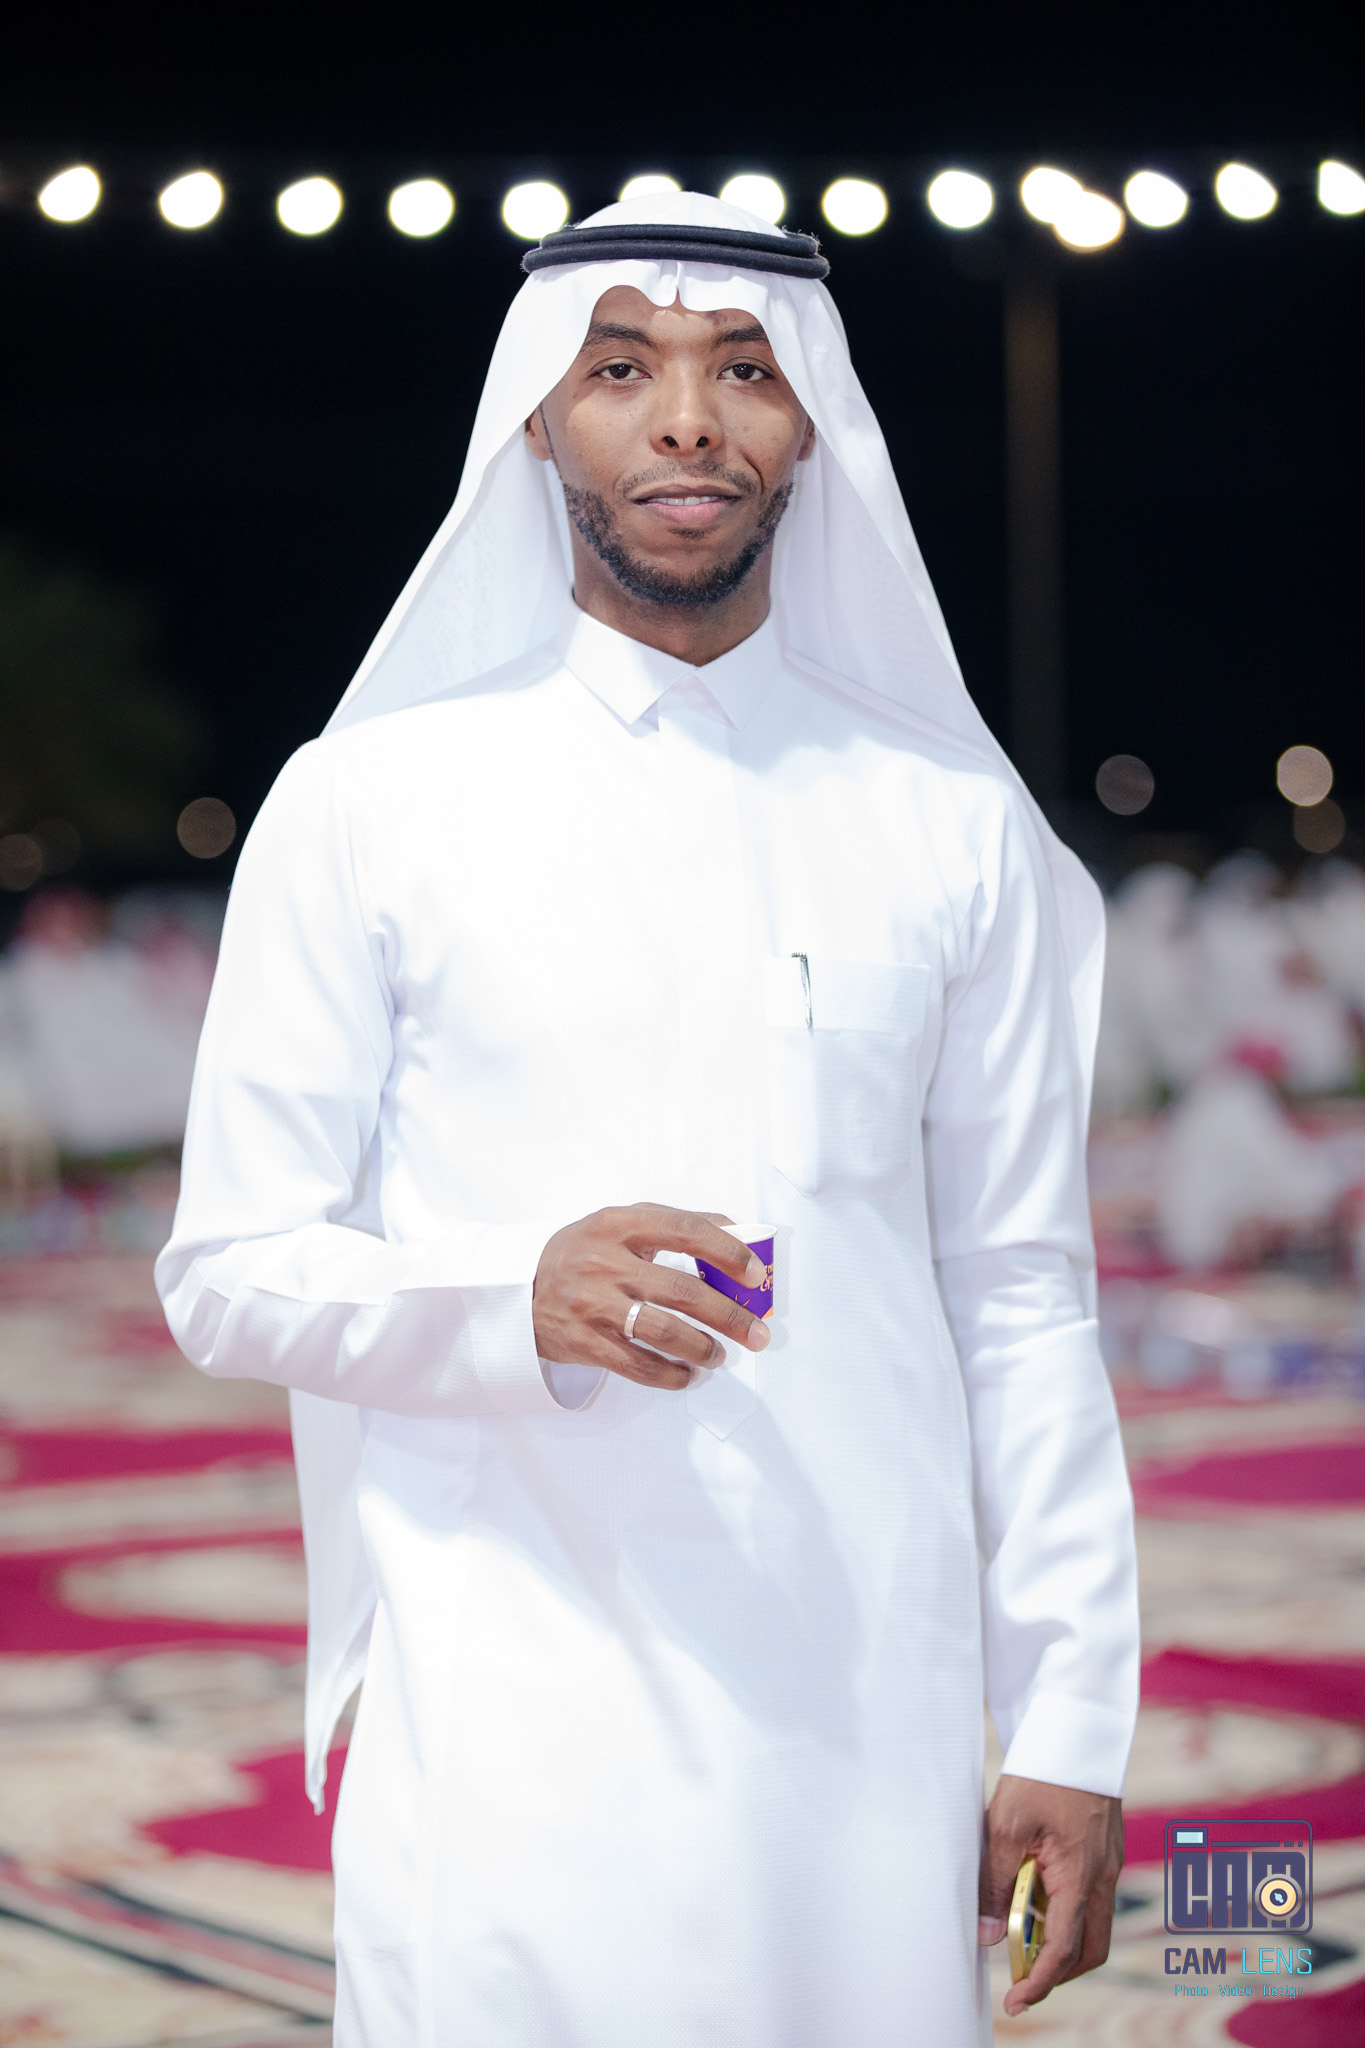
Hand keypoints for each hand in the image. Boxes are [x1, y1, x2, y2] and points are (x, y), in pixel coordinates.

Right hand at [532, 1203, 770, 1389]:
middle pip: (682, 1291)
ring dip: (703, 1348)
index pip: (685, 1231)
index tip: (755, 1273)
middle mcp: (605, 1262)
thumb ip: (675, 1224)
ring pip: (663, 1332)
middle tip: (756, 1333)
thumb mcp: (621, 1224)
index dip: (727, 1252)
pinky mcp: (583, 1342)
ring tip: (719, 1355)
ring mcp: (592, 1304)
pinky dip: (670, 1374)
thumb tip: (735, 1232)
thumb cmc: (583, 1252)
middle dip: (729, 1316)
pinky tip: (687, 1373)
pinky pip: (637, 1365)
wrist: (519, 1288)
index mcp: (619, 1225)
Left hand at [977, 1773, 1123, 2017]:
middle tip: (1021, 1978)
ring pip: (1092, 1923)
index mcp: (1082, 1875)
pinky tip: (1032, 1892)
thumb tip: (987, 1935)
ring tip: (1019, 1931)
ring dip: (1060, 1938)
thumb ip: (996, 1881)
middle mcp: (1103, 1876)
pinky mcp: (1103, 1849)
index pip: (1064, 1948)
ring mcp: (1107, 1862)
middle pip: (1090, 1947)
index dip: (1039, 1981)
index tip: (1015, 2000)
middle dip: (1058, 1971)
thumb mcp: (1006, 1824)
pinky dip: (1064, 1908)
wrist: (1077, 1728)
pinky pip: (1089, 1895)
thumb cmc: (1042, 1771)